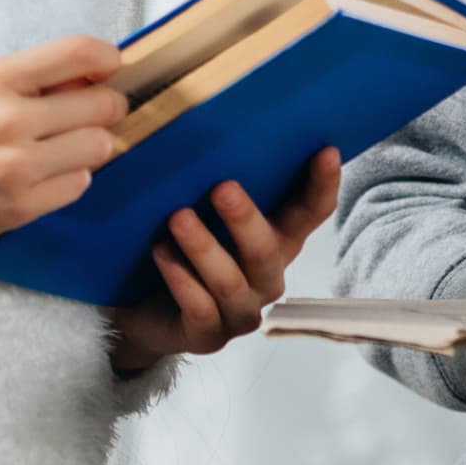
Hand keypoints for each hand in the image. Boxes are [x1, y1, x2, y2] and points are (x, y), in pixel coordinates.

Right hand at [0, 35, 129, 269]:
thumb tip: (85, 75)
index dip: (106, 58)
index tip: (108, 66)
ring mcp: (16, 168)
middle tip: (89, 110)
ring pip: (99, 146)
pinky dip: (69, 177)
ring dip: (89, 143)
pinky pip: (79, 185)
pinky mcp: (18, 208)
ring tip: (61, 144)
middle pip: (103, 104)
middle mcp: (9, 121)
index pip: (79, 53)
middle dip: (103, 104)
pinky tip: (42, 172)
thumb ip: (23, 77)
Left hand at [102, 152, 340, 376]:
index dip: (322, 185)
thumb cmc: (178, 248)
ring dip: (205, 249)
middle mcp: (266, 277)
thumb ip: (218, 184)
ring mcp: (240, 311)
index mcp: (277, 240)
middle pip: (268, 251)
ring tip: (177, 219)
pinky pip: (202, 311)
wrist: (141, 309)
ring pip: (232, 283)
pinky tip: (162, 255)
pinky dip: (182, 282)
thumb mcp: (202, 212)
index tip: (325, 150)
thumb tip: (213, 128)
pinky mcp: (208, 336)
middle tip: (221, 188)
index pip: (311, 214)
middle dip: (246, 219)